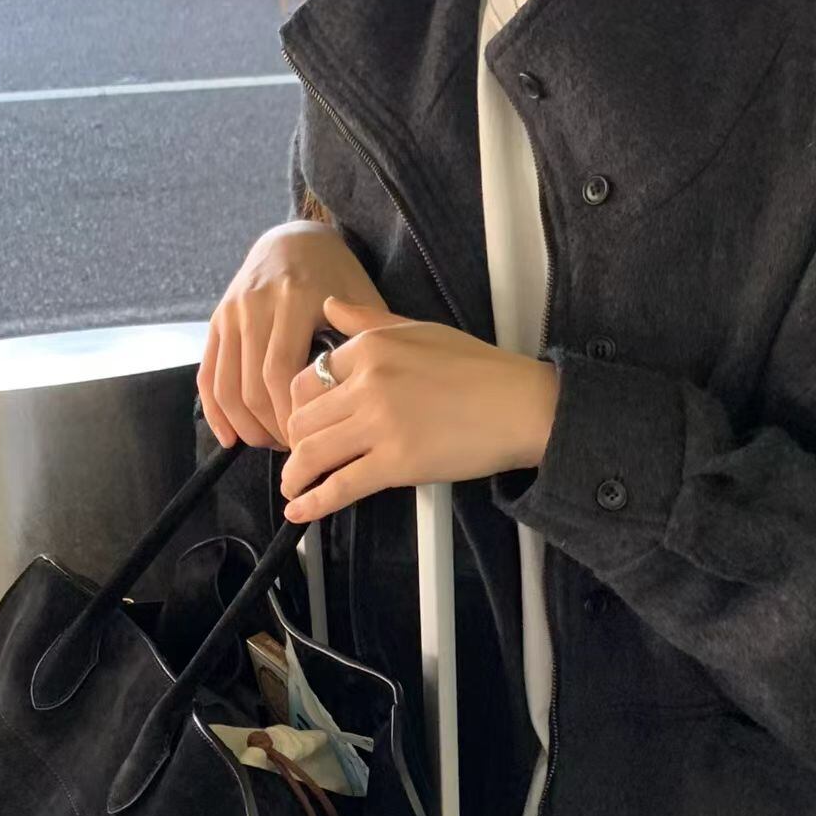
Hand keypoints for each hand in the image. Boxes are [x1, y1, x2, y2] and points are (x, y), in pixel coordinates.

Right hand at [197, 223, 389, 450]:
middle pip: (252, 388)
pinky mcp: (216, 321)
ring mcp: (231, 313)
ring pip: (227, 387)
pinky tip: (229, 437)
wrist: (295, 239)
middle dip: (271, 429)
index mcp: (294, 300)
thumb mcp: (360, 298)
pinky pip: (208, 374)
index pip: (281, 375)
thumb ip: (365, 341)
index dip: (292, 418)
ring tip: (269, 444)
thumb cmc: (337, 275)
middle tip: (295, 452)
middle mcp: (256, 305)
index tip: (311, 442)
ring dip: (246, 426)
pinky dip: (215, 411)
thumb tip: (365, 399)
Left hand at [280, 296, 558, 521]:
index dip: (298, 407)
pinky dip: (313, 502)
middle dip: (294, 442)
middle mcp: (368, 383)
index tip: (303, 423)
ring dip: (295, 475)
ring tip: (294, 486)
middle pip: (302, 418)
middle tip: (301, 457)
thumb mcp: (419, 330)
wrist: (521, 405)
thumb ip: (369, 321)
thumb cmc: (481, 370)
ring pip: (312, 452)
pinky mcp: (396, 463)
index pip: (307, 378)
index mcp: (371, 348)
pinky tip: (300, 510)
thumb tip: (330, 305)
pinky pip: (340, 486)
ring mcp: (380, 424)